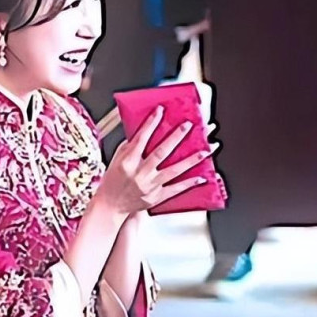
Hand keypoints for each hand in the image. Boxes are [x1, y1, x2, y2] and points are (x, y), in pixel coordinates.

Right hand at [96, 107, 217, 217]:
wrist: (111, 205)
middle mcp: (140, 173)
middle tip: (188, 125)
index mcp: (127, 162)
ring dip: (191, 160)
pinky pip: (176, 189)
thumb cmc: (112, 181)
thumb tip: (143, 132)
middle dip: (176, 137)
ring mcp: (150, 186)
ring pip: (174, 170)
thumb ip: (130, 146)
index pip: (141, 139)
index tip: (161, 111)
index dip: (151, 123)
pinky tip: (201, 177)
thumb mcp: (116, 159)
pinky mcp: (157, 197)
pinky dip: (189, 183)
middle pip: (161, 152)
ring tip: (205, 150)